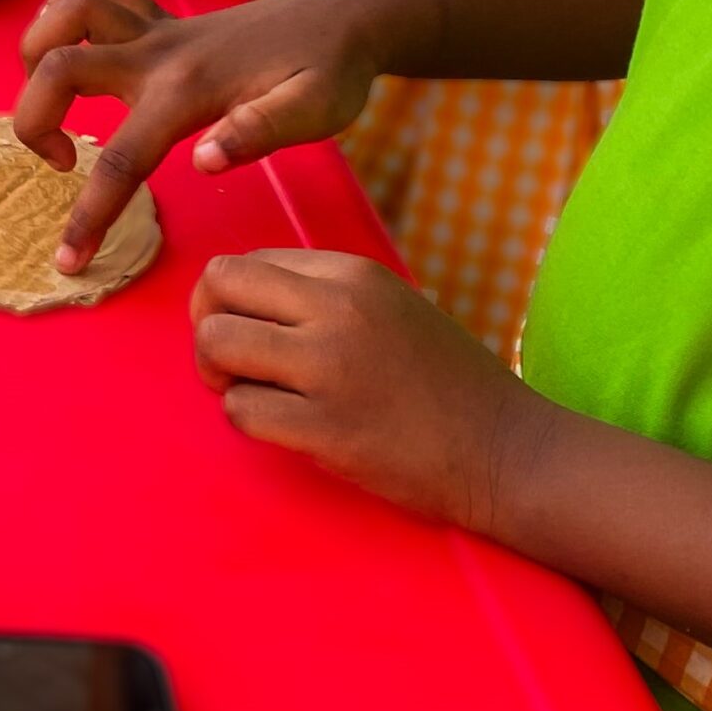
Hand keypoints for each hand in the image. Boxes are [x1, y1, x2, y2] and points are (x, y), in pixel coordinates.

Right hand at [16, 0, 382, 269]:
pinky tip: (71, 41)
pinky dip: (67, 4)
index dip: (87, 216)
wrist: (345, 17)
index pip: (120, 160)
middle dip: (31, 119)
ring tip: (54, 99)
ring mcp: (159, 28)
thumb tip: (204, 162)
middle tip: (62, 162)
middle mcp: (160, 52)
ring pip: (68, 10)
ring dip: (39, 50)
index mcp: (188, 91)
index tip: (68, 262)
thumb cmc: (331, 71)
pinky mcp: (163, 19)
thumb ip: (258, 132)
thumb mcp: (316, 111)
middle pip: (59, 66)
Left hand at [192, 250, 543, 533]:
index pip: (246, 262)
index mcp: (352, 273)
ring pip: (216, 345)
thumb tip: (243, 301)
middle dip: (207, 327)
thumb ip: (323, 295)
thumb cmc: (446, 381)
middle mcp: (336, 308)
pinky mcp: (324, 428)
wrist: (504, 448)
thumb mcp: (389, 307)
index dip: (229, 300)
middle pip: (218, 287)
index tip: (248, 332)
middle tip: (232, 364)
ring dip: (219, 376)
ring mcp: (328, 367)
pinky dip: (248, 421)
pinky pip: (239, 411)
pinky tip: (285, 428)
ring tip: (255, 394)